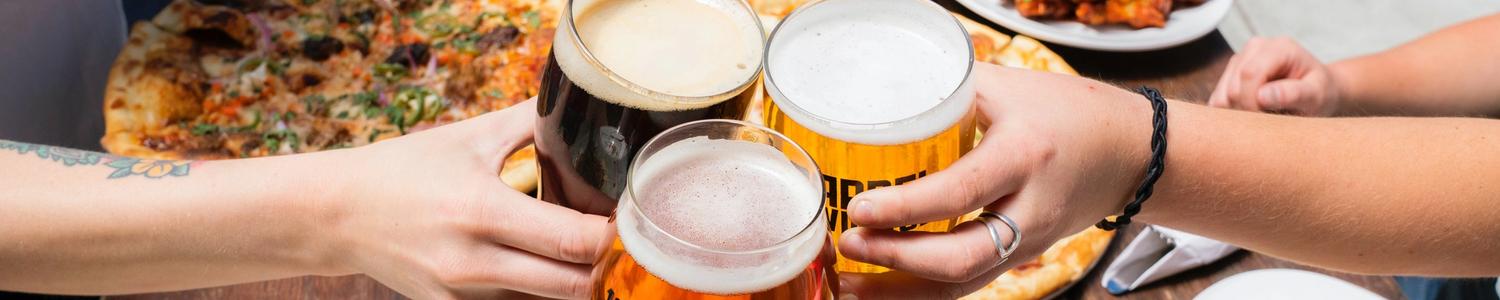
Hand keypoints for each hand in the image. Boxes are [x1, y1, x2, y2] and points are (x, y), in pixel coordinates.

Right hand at [317, 99, 608, 298]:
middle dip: (606, 265)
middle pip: (573, 286)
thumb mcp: (471, 136)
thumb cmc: (405, 169)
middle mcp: (473, 262)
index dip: (615, 234)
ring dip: (575, 280)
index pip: (574, 240)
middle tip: (623, 240)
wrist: (336, 214)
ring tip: (581, 250)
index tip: (634, 216)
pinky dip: (539, 291)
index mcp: (482, 211)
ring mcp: (462, 295)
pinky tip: (542, 265)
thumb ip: (532, 123)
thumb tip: (585, 109)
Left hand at [836, 63, 1146, 298]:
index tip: (860, 208)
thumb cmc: (1068, 113)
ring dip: (902, 290)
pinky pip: (968, 283)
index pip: (959, 193)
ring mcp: (1029, 242)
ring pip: (963, 283)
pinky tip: (882, 287)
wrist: (1129, 152)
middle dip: (897, 259)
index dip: (905, 208)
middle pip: (961, 256)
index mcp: (1025, 156)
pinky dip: (921, 291)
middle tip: (848, 243)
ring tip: (849, 282)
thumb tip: (880, 103)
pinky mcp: (1021, 258)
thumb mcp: (1009, 89)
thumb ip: (947, 93)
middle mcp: (1030, 209)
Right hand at [1209, 37, 1342, 115]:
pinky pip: (1217, 101)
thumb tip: (1262, 96)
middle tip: (1270, 121)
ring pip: (1221, 96)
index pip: (1249, 74)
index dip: (1252, 103)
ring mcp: (1239, 59)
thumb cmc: (1320, 93)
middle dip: (1247, 111)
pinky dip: (1231, 114)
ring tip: (1264, 116)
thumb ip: (1293, 94)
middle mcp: (1255, 48)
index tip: (1269, 122)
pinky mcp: (1230, 74)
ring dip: (1238, 114)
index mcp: (1279, 48)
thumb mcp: (1317, 95)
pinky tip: (1253, 114)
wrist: (1318, 91)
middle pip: (1232, 87)